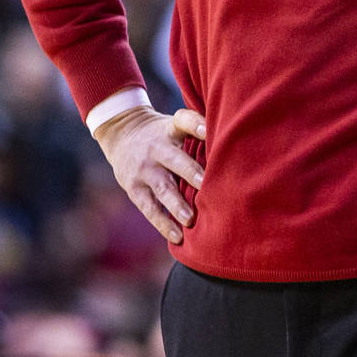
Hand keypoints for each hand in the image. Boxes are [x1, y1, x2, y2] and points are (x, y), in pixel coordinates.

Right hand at [93, 106, 205, 243]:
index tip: (208, 130)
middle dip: (191, 173)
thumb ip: (197, 131)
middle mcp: (157, 147)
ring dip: (177, 205)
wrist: (122, 133)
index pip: (183, 120)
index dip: (196, 124)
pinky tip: (177, 236)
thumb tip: (234, 144)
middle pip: (175, 159)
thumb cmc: (163, 133)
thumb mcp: (175, 124)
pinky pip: (150, 208)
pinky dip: (163, 224)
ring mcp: (144, 169)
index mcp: (171, 128)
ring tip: (191, 219)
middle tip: (206, 185)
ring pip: (163, 188)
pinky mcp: (134, 189)